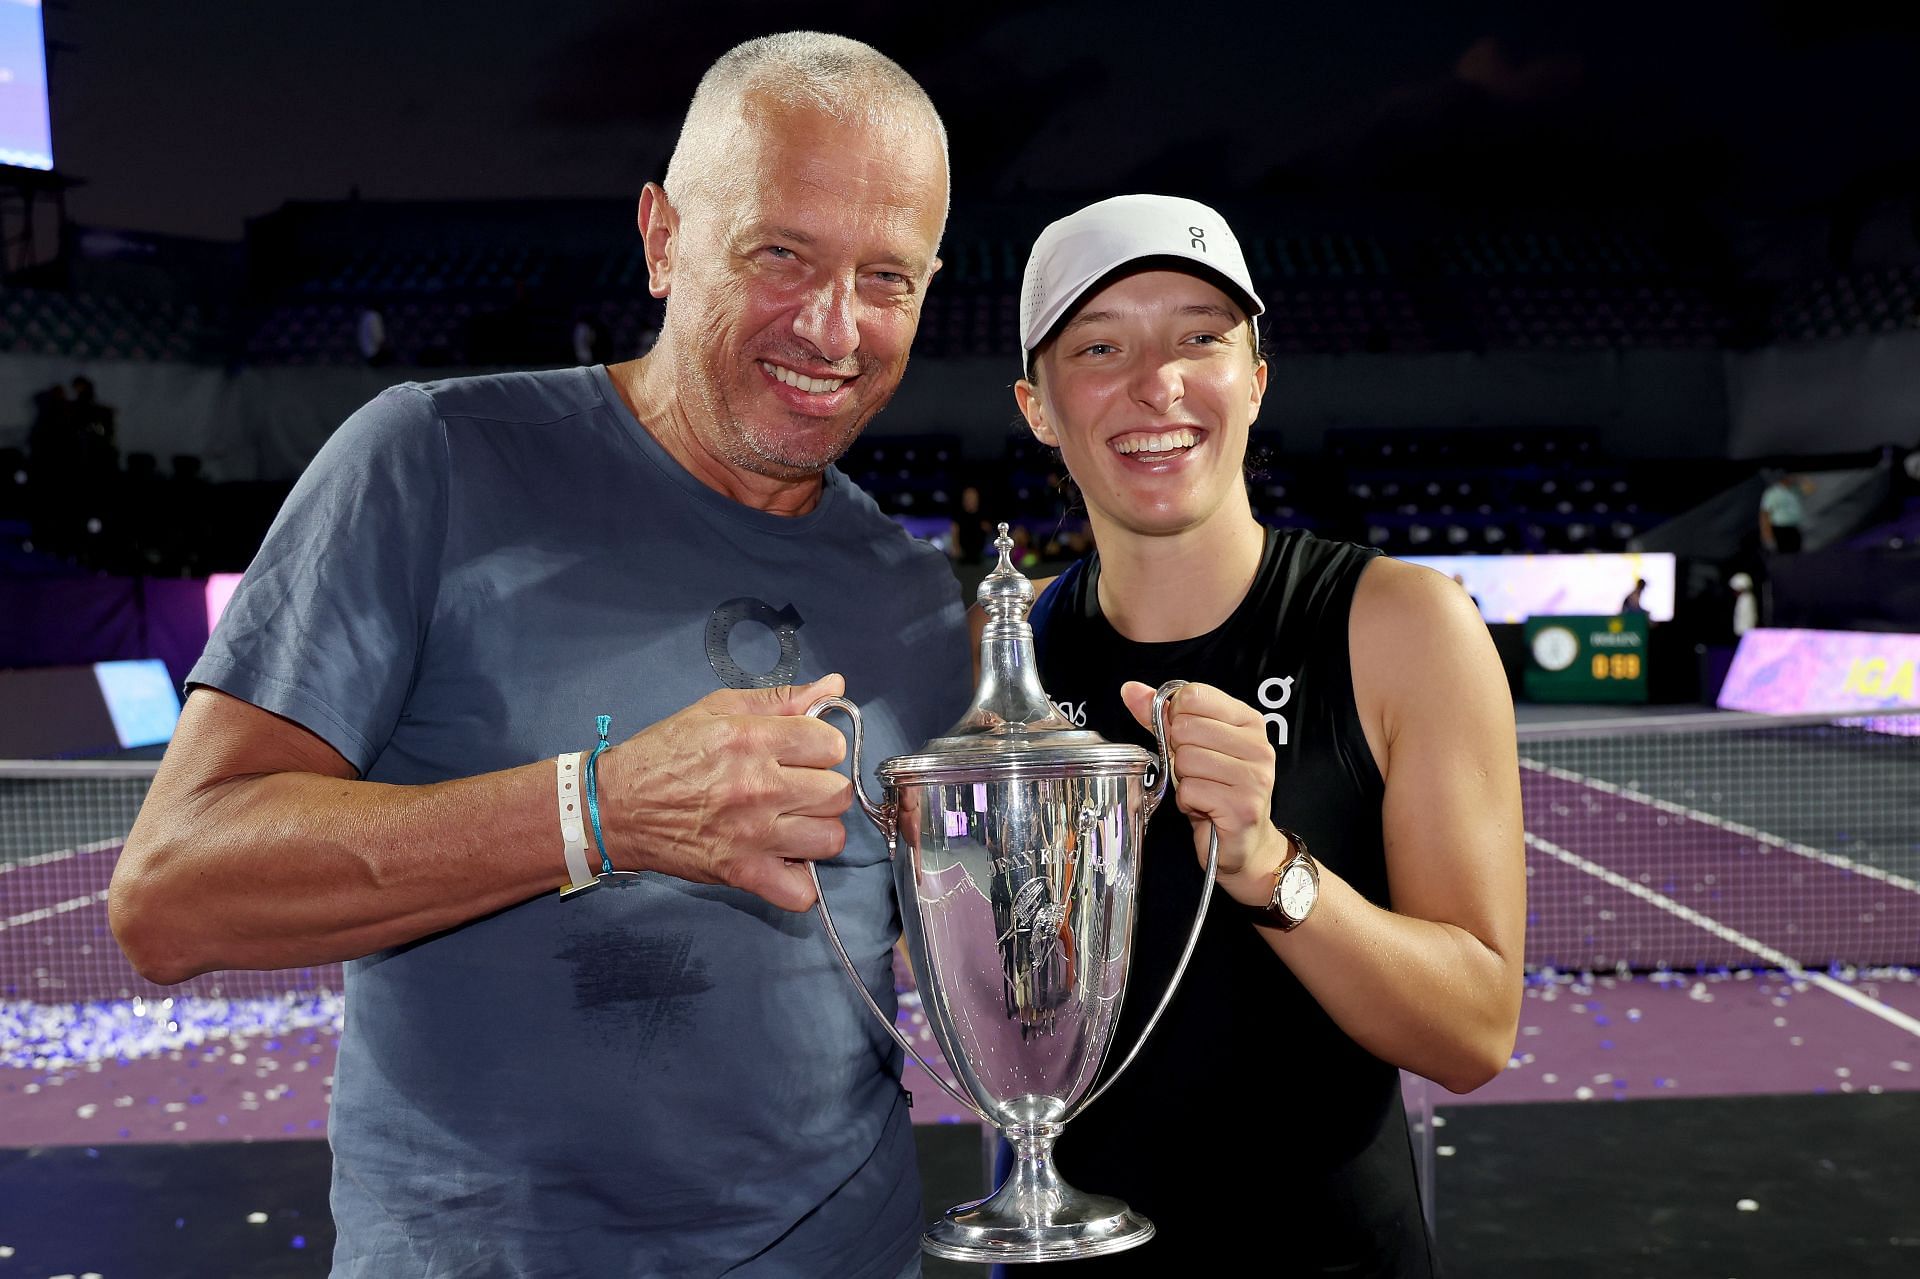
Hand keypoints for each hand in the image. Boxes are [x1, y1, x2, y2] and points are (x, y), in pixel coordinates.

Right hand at [594, 674, 854, 911]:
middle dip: (823, 788)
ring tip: (793, 823)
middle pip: (837, 793)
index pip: (831, 744)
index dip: (822, 747)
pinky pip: (801, 892)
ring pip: (830, 839)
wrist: (614, 806)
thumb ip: (780, 699)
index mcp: (753, 740)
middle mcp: (759, 787)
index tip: (803, 753)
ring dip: (817, 832)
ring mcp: (753, 835)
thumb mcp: (717, 709)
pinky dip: (800, 883)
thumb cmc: (665, 752)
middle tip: (797, 788)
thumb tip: (834, 686)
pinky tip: (785, 862)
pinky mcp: (742, 874)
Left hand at [1119, 680, 1288, 907]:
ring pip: (1185, 760)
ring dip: (1182, 781)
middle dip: (1178, 754)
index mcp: (1248, 721)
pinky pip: (1189, 791)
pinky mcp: (1243, 806)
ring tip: (1202, 790)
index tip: (1188, 740)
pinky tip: (1204, 808)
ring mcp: (1254, 776)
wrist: (1243, 842)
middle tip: (1196, 772)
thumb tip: (1131, 690)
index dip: (1177, 720)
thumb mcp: (1190, 746)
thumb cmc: (1216, 790)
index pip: (1193, 696)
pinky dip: (1187, 802)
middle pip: (1185, 729)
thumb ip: (1163, 717)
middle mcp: (1258, 745)